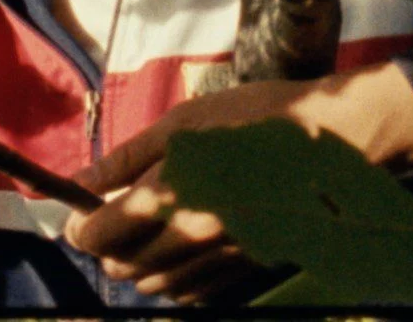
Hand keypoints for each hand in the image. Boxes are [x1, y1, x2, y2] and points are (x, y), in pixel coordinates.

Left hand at [63, 79, 312, 303]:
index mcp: (170, 195)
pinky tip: (178, 256)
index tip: (81, 216)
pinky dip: (175, 281)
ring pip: (157, 285)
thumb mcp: (183, 123)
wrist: (333, 141)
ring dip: (139, 266)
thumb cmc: (255, 118)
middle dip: (108, 248)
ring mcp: (220, 258)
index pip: (100, 235)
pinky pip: (194, 294)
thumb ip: (125, 159)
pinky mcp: (245, 269)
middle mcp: (191, 237)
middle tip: (111, 221)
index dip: (81, 228)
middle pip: (124, 266)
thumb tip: (78, 184)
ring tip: (144, 237)